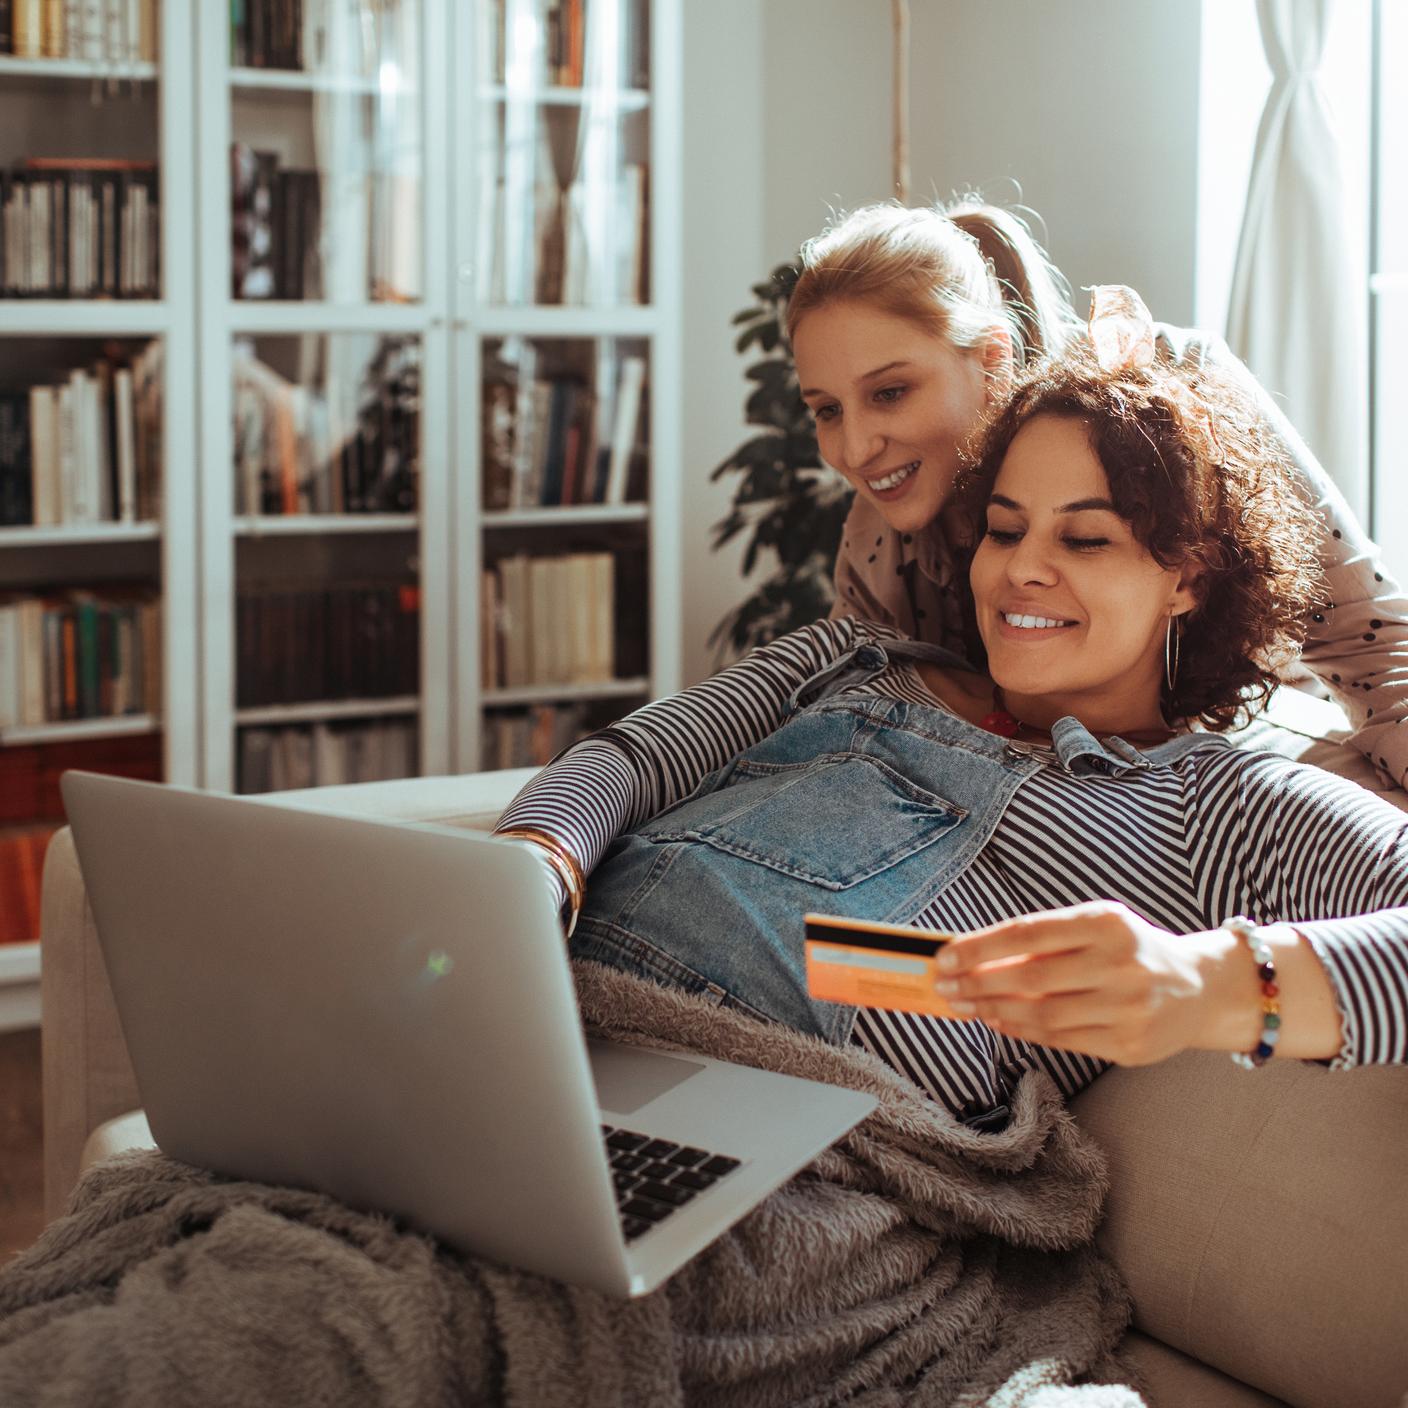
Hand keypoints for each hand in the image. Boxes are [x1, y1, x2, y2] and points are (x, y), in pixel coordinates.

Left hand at [933, 900, 1231, 1065]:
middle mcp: (1121, 964)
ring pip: (1042, 1013)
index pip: (1028, 933)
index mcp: (1107, 923)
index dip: (980, 947)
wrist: (1200, 988)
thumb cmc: (1130, 950)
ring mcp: (1128, 1007)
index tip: (945, 956)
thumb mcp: (1096, 926)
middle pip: (1031, 976)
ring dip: (993, 1010)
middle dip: (977, 982)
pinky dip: (1021, 1030)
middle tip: (944, 986)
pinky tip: (997, 1021)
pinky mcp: (1130, 1045)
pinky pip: (1061, 1039)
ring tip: (964, 1005)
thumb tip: (973, 954)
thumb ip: (1044, 937)